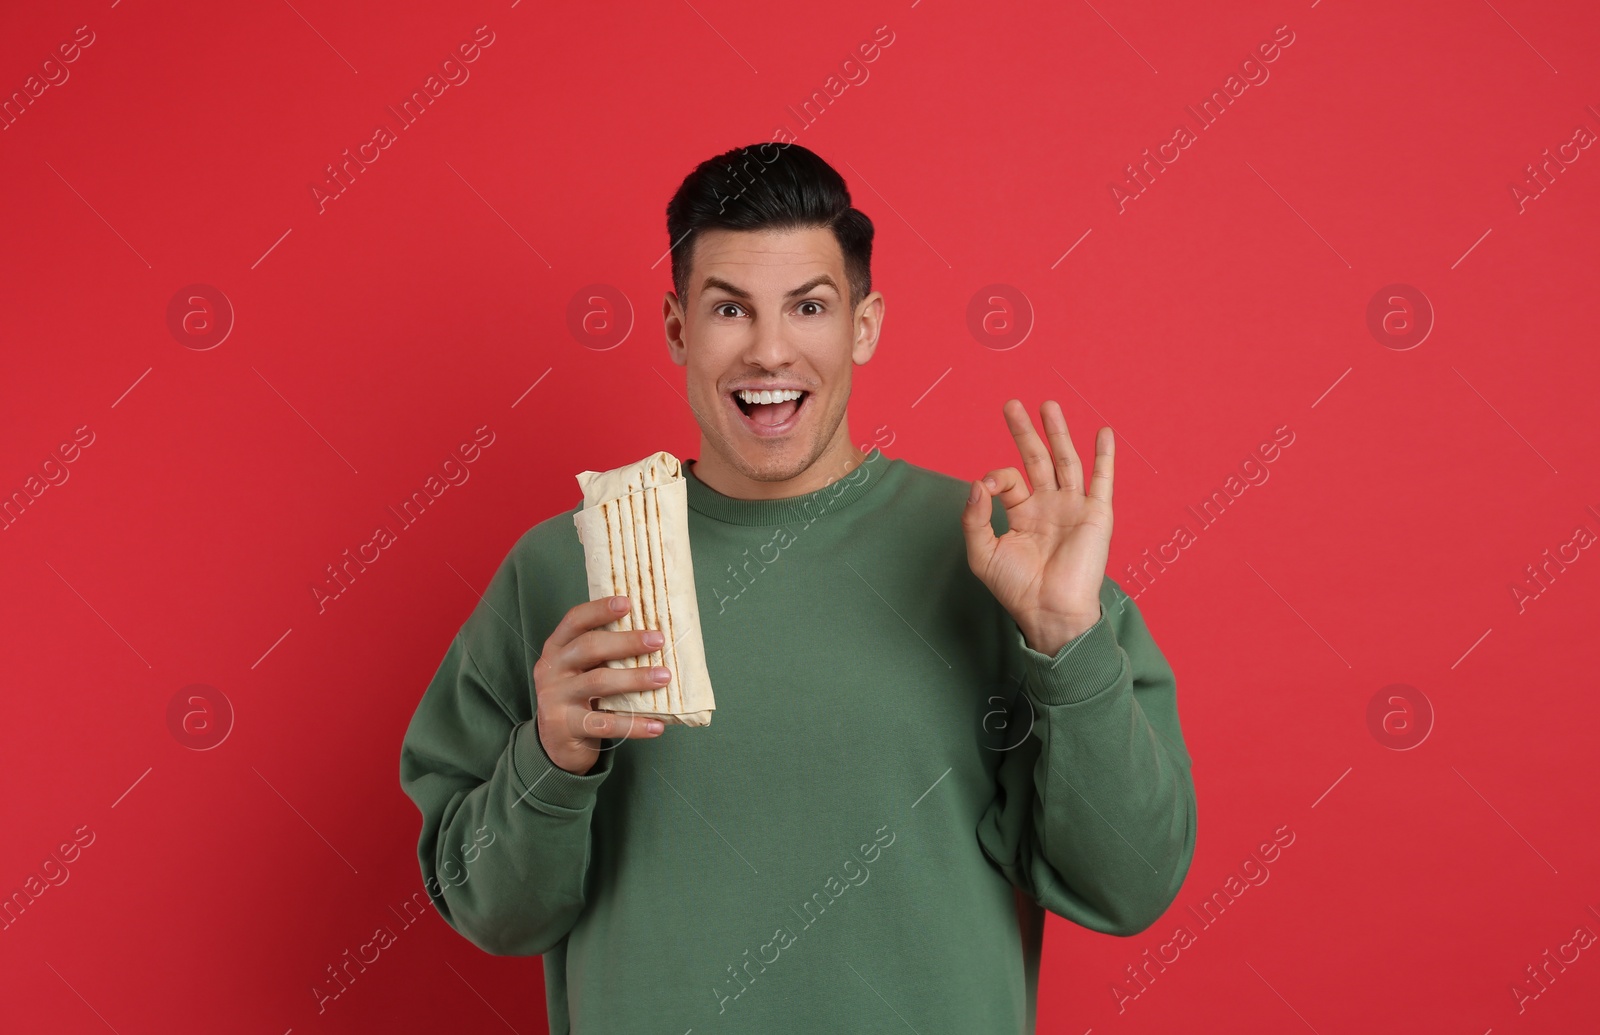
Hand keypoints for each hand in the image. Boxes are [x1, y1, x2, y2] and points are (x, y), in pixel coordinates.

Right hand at [534, 596, 669, 774]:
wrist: (556, 743)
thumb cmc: (580, 696)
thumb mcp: (582, 670)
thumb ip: (604, 653)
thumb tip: (653, 636)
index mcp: (557, 648)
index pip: (574, 620)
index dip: (599, 609)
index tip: (627, 602)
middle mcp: (552, 669)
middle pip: (589, 647)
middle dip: (626, 642)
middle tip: (658, 640)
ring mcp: (556, 698)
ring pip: (598, 682)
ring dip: (635, 678)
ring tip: (664, 678)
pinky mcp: (566, 727)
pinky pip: (605, 724)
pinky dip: (634, 724)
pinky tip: (657, 725)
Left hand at [960, 399, 1112, 656]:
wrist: (1050, 610)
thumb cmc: (1016, 588)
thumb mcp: (982, 553)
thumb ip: (975, 517)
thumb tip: (977, 482)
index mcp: (1022, 514)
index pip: (1008, 480)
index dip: (996, 476)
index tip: (988, 486)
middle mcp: (1048, 506)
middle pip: (1036, 458)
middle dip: (1025, 431)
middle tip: (1011, 405)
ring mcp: (1073, 507)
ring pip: (1066, 460)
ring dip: (1058, 432)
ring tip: (1048, 405)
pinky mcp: (1095, 514)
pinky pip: (1102, 479)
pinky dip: (1105, 456)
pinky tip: (1103, 432)